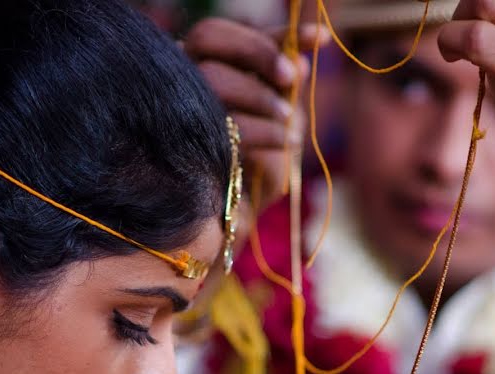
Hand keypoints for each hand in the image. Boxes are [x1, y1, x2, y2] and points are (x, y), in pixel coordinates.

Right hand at [183, 18, 326, 206]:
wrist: (230, 220)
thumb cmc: (252, 165)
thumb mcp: (275, 118)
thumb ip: (282, 87)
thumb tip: (300, 62)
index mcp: (198, 68)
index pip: (222, 32)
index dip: (272, 33)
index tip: (322, 40)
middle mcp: (175, 82)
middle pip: (207, 38)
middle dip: (256, 53)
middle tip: (289, 79)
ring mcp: (171, 111)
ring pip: (214, 78)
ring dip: (262, 98)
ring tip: (289, 124)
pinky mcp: (182, 146)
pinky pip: (225, 123)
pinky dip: (267, 131)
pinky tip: (288, 142)